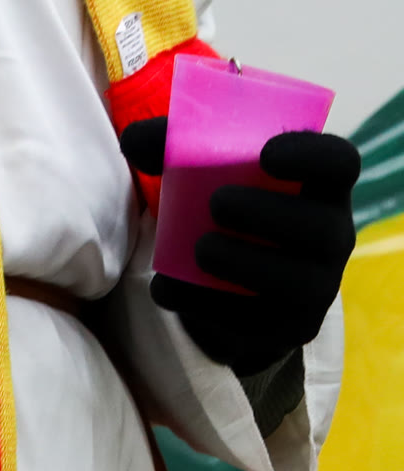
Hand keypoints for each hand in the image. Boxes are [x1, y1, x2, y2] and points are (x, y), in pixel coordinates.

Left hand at [121, 118, 358, 375]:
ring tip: (200, 250)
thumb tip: (132, 142)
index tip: (265, 155)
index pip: (338, 162)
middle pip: (324, 229)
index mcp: (318, 183)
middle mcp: (330, 235)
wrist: (230, 269)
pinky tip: (167, 288)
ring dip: (244, 264)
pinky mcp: (286, 328)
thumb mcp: (204, 162)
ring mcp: (315, 287)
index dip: (311, 156)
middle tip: (217, 204)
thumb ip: (170, 143)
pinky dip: (205, 306)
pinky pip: (257, 326)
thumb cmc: (226, 193)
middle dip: (268, 216)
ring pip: (299, 284)